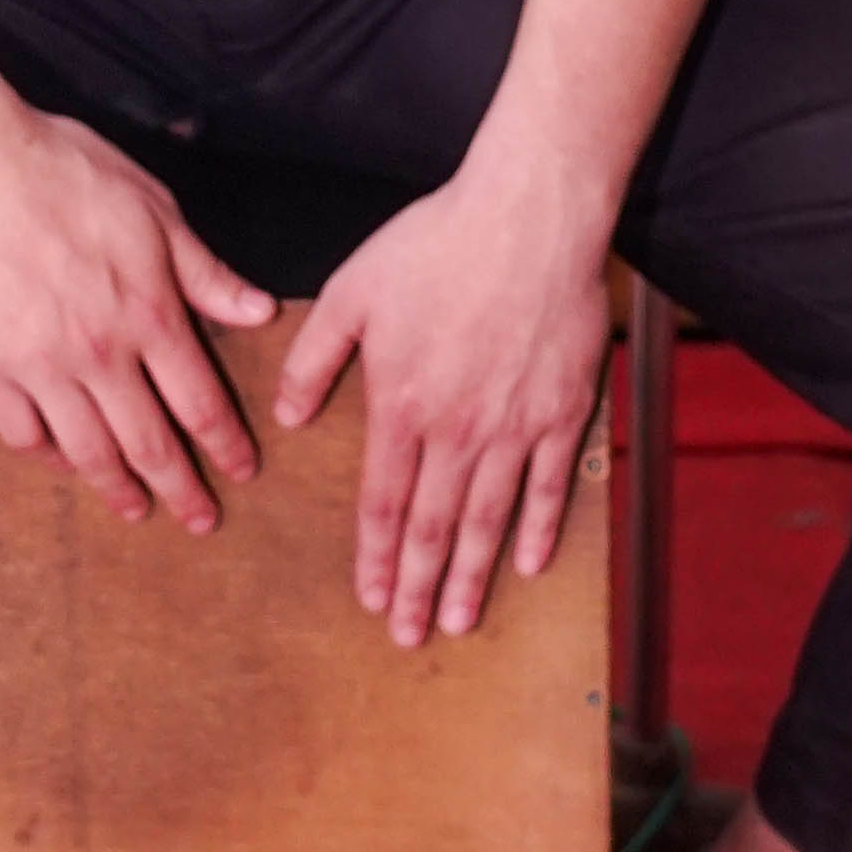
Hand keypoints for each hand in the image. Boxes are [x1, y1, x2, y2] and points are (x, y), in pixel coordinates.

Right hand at [0, 103, 274, 532]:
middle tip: (201, 521)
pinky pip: (21, 433)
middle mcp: (100, 355)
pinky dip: (46, 456)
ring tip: (134, 510)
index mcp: (150, 314)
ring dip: (116, 488)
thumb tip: (261, 312)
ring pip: (87, 451)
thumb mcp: (154, 209)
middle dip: (181, 489)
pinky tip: (61, 460)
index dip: (225, 444)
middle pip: (150, 443)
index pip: (200, 401)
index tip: (242, 472)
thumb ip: (205, 271)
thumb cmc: (65, 172)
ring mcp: (40, 367)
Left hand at [271, 168, 610, 644]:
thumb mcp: (350, 290)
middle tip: (406, 637)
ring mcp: (515, 424)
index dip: (372, 557)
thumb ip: (314, 358)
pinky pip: (551, 484)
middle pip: (431, 527)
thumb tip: (287, 417)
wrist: (530, 213)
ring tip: (457, 621)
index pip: (380, 502)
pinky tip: (527, 566)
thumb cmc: (436, 243)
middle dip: (415, 587)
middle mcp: (456, 428)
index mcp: (400, 403)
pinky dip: (539, 529)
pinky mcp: (563, 411)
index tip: (366, 598)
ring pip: (488, 518)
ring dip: (470, 577)